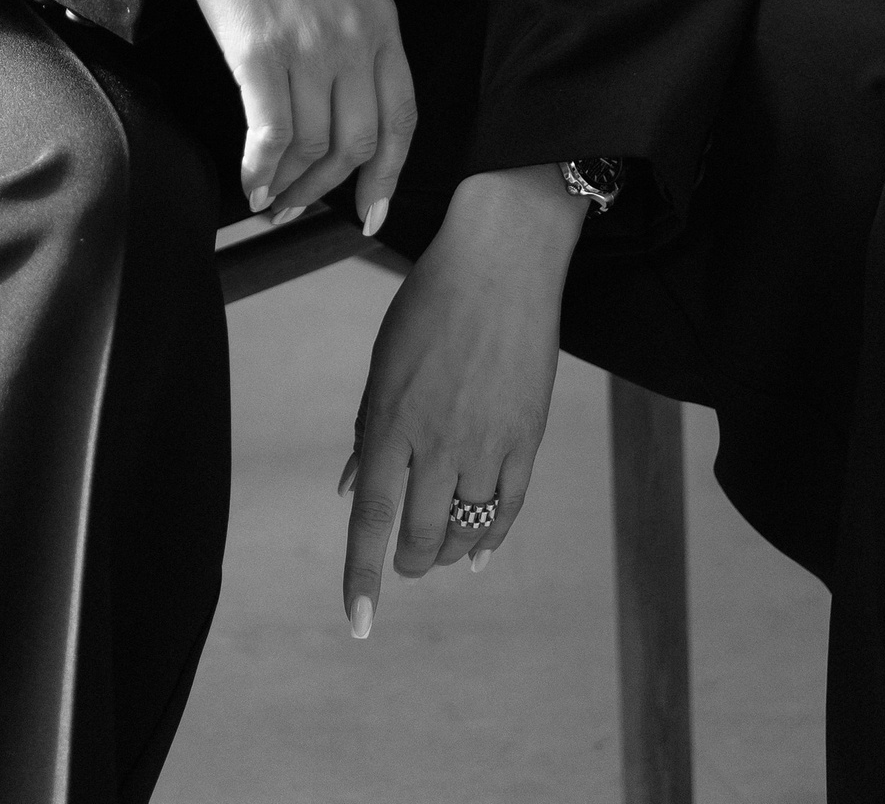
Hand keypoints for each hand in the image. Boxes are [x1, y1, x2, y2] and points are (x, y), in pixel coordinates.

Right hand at [172, 0, 415, 229]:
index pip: (402, 119)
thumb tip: (338, 109)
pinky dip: (260, 170)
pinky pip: (271, 133)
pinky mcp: (261, 50)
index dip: (388, 177)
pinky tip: (249, 183)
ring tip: (268, 199)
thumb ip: (353, 39)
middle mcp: (356, 38)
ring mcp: (311, 45)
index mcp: (383, 22)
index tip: (370, 212)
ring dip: (289, 186)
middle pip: (357, 143)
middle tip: (298, 208)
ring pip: (311, 145)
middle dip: (328, 189)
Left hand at [340, 164, 587, 635]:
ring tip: (439, 554)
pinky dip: (492, 539)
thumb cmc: (429, 304)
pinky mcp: (527, 438)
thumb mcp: (384, 363)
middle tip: (405, 565)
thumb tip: (357, 491)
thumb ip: (372, 432)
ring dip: (448, 552)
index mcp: (390, 420)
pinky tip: (480, 554)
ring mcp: (487, 443)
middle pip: (422, 537)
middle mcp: (437, 441)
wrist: (499, 260)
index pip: (372, 520)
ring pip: (468, 532)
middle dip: (409, 563)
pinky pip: (508, 509)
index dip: (363, 577)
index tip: (357, 623)